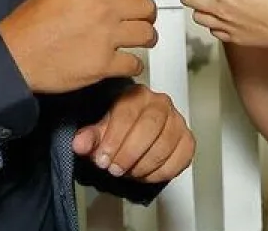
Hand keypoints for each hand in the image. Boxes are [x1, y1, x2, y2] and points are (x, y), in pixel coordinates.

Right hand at [0, 0, 156, 93]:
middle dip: (146, 14)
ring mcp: (105, 36)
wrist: (13, 58)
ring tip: (141, 42)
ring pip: (147, 34)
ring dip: (146, 38)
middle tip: (142, 21)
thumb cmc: (25, 27)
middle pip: (146, 6)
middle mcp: (102, 7)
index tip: (134, 0)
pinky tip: (127, 65)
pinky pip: (134, 63)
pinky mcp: (104, 64)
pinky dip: (134, 66)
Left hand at [72, 84, 194, 183]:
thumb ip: (90, 137)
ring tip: (129, 172)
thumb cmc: (119, 130)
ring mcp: (177, 120)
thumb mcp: (100, 131)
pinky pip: (181, 156)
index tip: (103, 159)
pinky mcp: (187, 139)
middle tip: (115, 168)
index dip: (114, 139)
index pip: (127, 113)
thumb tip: (80, 144)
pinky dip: (162, 171)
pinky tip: (146, 174)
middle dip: (130, 152)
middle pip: (150, 127)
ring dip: (144, 164)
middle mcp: (160, 103)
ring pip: (165, 143)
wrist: (136, 136)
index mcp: (136, 94)